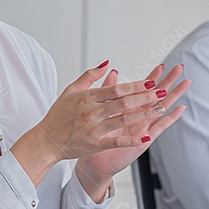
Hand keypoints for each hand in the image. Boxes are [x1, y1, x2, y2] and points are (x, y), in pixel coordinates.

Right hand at [11, 61, 177, 186]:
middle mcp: (91, 112)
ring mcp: (94, 129)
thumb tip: (107, 64)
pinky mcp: (95, 144)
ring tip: (160, 109)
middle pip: (123, 103)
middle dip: (145, 97)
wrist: (46, 140)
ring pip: (123, 120)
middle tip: (162, 92)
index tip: (150, 82)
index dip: (134, 86)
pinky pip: (117, 141)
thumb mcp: (70, 91)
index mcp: (87, 97)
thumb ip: (89, 76)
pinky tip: (146, 136)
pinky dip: (132, 139)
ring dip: (144, 115)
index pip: (116, 89)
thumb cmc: (58, 115)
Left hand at [74, 64, 188, 198]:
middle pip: (156, 96)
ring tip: (185, 84)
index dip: (152, 78)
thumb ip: (106, 91)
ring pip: (161, 108)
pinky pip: (158, 127)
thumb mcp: (100, 110)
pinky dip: (170, 118)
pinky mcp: (143, 140)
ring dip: (174, 96)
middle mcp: (138, 118)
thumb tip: (112, 71)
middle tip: (180, 68)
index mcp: (127, 109)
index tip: (161, 65)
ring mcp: (142, 128)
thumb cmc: (94, 138)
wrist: (93, 161)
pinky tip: (180, 108)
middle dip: (168, 82)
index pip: (142, 90)